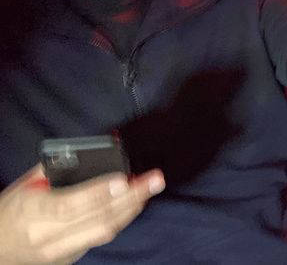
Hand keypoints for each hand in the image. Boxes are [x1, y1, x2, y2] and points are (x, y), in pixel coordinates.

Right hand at [0, 164, 164, 264]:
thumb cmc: (12, 210)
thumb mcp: (26, 184)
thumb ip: (57, 167)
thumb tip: (95, 150)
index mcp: (32, 212)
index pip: (69, 204)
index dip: (98, 192)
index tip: (123, 178)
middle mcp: (46, 236)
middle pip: (97, 218)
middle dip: (131, 197)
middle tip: (155, 178)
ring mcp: (59, 251)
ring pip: (104, 230)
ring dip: (132, 207)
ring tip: (151, 187)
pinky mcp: (70, 259)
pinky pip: (101, 237)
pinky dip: (121, 218)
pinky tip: (135, 202)